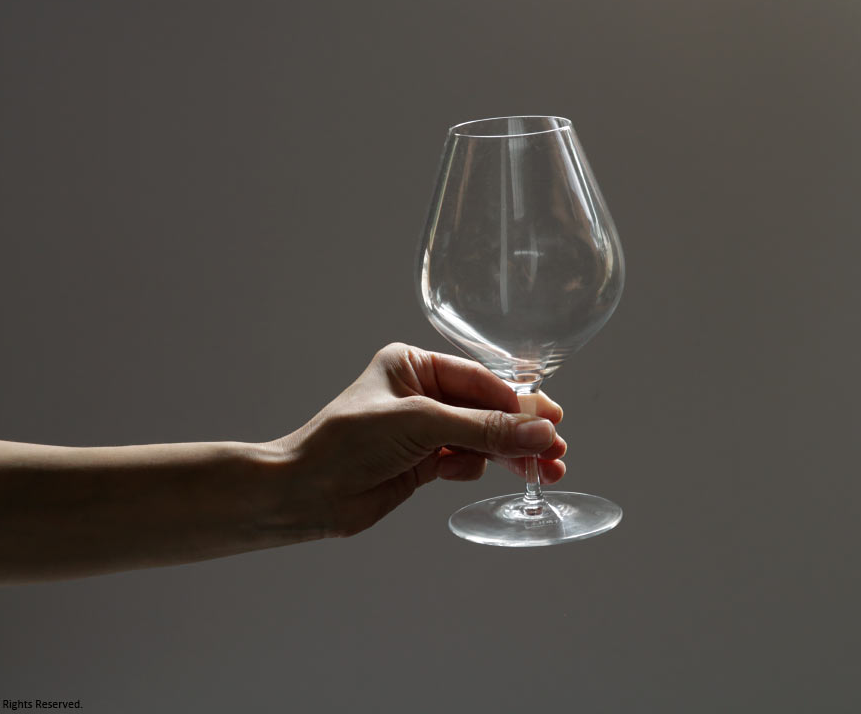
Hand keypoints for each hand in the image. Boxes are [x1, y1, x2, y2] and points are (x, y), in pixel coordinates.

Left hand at [274, 343, 566, 537]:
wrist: (305, 494)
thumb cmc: (346, 443)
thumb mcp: (421, 425)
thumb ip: (483, 429)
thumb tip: (539, 431)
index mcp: (413, 366)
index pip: (480, 380)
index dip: (518, 402)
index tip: (552, 420)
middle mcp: (420, 394)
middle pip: (486, 410)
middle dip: (520, 431)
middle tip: (555, 450)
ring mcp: (421, 431)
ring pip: (480, 439)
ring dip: (508, 454)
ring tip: (544, 472)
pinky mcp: (421, 465)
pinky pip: (464, 461)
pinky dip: (474, 468)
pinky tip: (467, 474)